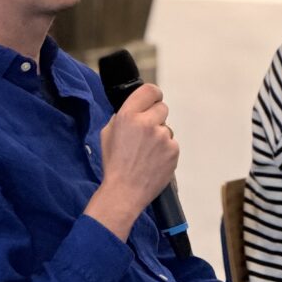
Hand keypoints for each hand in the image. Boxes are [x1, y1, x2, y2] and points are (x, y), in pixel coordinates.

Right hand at [86, 84, 178, 239]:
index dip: (153, 95)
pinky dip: (165, 150)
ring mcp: (163, 137)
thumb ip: (122, 116)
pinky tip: (154, 160)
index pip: (150, 90)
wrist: (125, 191)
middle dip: (155, 117)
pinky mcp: (173, 150)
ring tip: (147, 153)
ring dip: (160, 136)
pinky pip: (172, 143)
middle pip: (162, 108)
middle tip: (146, 133)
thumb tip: (135, 109)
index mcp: (128, 115)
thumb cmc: (114, 163)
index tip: (152, 101)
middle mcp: (147, 122)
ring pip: (167, 128)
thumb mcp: (108, 133)